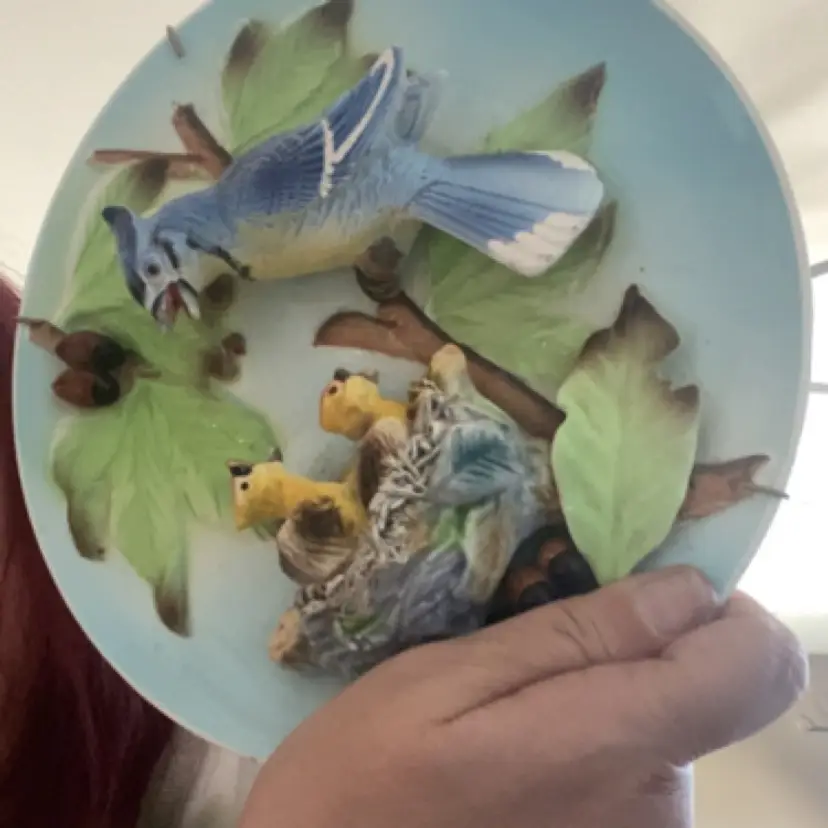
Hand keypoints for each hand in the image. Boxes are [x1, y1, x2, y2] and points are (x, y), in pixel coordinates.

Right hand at [239, 566, 805, 827]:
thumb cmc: (366, 776)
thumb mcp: (448, 678)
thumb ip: (575, 637)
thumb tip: (689, 592)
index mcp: (615, 747)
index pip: (758, 666)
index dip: (726, 612)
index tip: (652, 593)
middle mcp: (657, 810)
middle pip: (703, 691)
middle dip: (632, 653)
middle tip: (529, 653)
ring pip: (665, 729)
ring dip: (603, 700)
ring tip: (510, 711)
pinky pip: (638, 773)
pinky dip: (593, 743)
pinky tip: (519, 754)